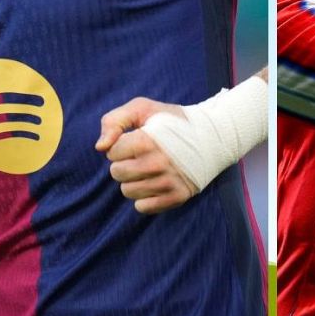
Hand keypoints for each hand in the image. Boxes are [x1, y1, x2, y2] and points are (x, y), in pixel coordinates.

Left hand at [96, 97, 198, 214]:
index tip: (137, 139)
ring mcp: (168, 182)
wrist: (214, 136)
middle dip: (125, 163)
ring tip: (150, 168)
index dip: (121, 145)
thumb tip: (100, 147)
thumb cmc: (173, 122)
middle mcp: (158, 163)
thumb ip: (114, 121)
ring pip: (128, 191)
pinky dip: (146, 197)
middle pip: (116, 173)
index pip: (111, 152)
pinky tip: (157, 182)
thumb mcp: (144, 108)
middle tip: (143, 154)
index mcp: (148, 141)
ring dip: (134, 180)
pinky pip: (142, 207)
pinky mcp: (177, 197)